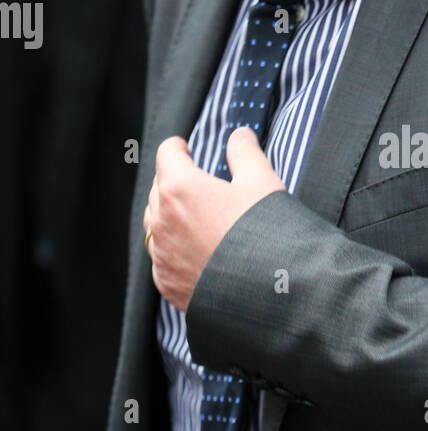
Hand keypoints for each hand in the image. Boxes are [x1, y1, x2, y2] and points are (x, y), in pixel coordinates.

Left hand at [143, 127, 284, 311]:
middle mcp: (161, 221)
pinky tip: (198, 251)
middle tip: (199, 183)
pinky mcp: (167, 283)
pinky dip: (173, 249)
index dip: (178, 147)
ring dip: (169, 216)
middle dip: (175, 181)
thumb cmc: (266, 234)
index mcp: (179, 188)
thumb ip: (246, 153)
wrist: (271, 294)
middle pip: (158, 188)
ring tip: (196, 218)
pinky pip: (161, 257)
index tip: (186, 148)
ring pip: (154, 224)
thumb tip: (239, 136)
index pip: (166, 154)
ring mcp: (161, 255)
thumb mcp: (262, 183)